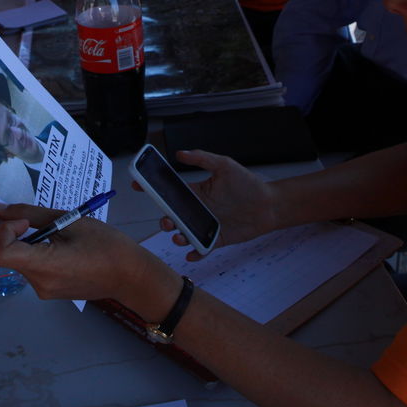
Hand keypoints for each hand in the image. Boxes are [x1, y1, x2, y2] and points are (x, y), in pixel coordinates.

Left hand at [0, 197, 173, 304]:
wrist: (130, 276)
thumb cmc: (107, 245)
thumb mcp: (70, 221)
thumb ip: (32, 215)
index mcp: (44, 266)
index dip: (1, 229)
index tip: (21, 217)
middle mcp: (37, 283)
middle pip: (1, 255)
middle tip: (1, 203)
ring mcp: (42, 289)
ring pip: (13, 259)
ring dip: (12, 237)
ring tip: (26, 217)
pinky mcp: (48, 289)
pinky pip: (27, 266)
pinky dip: (26, 248)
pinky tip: (40, 235)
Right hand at [163, 149, 279, 260]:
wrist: (268, 204)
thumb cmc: (247, 184)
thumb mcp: (225, 165)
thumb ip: (203, 159)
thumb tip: (180, 153)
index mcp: (197, 192)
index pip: (171, 191)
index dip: (153, 188)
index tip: (138, 185)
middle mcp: (198, 210)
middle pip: (173, 216)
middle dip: (165, 219)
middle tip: (167, 220)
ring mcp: (206, 225)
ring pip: (184, 233)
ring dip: (178, 237)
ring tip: (179, 236)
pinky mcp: (217, 239)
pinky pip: (202, 248)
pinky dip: (194, 253)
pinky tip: (191, 253)